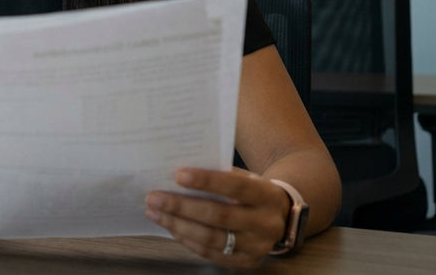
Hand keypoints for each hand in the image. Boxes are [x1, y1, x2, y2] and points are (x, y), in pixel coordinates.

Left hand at [144, 168, 290, 267]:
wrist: (281, 217)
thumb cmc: (252, 191)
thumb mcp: (246, 177)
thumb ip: (220, 174)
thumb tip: (178, 174)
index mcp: (268, 196)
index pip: (236, 187)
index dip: (207, 181)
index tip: (178, 175)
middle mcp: (265, 224)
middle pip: (219, 216)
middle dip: (182, 206)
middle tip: (154, 197)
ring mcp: (256, 246)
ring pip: (211, 238)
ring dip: (178, 225)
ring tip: (154, 212)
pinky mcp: (246, 261)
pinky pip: (211, 253)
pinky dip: (187, 240)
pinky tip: (170, 227)